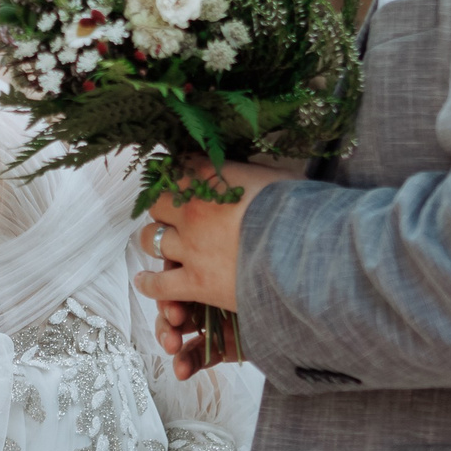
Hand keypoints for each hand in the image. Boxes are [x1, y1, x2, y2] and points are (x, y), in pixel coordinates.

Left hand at [133, 159, 293, 377]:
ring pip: (150, 239)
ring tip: (159, 245)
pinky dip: (149, 284)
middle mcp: (193, 209)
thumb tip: (251, 173)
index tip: (182, 178)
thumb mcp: (280, 178)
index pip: (178, 167)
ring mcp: (190, 247)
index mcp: (212, 177)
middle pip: (157, 202)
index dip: (178, 173)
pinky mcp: (195, 282)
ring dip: (154, 241)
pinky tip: (145, 282)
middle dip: (163, 207)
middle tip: (172, 215)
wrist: (305, 254)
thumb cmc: (302, 212)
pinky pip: (158, 284)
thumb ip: (255, 175)